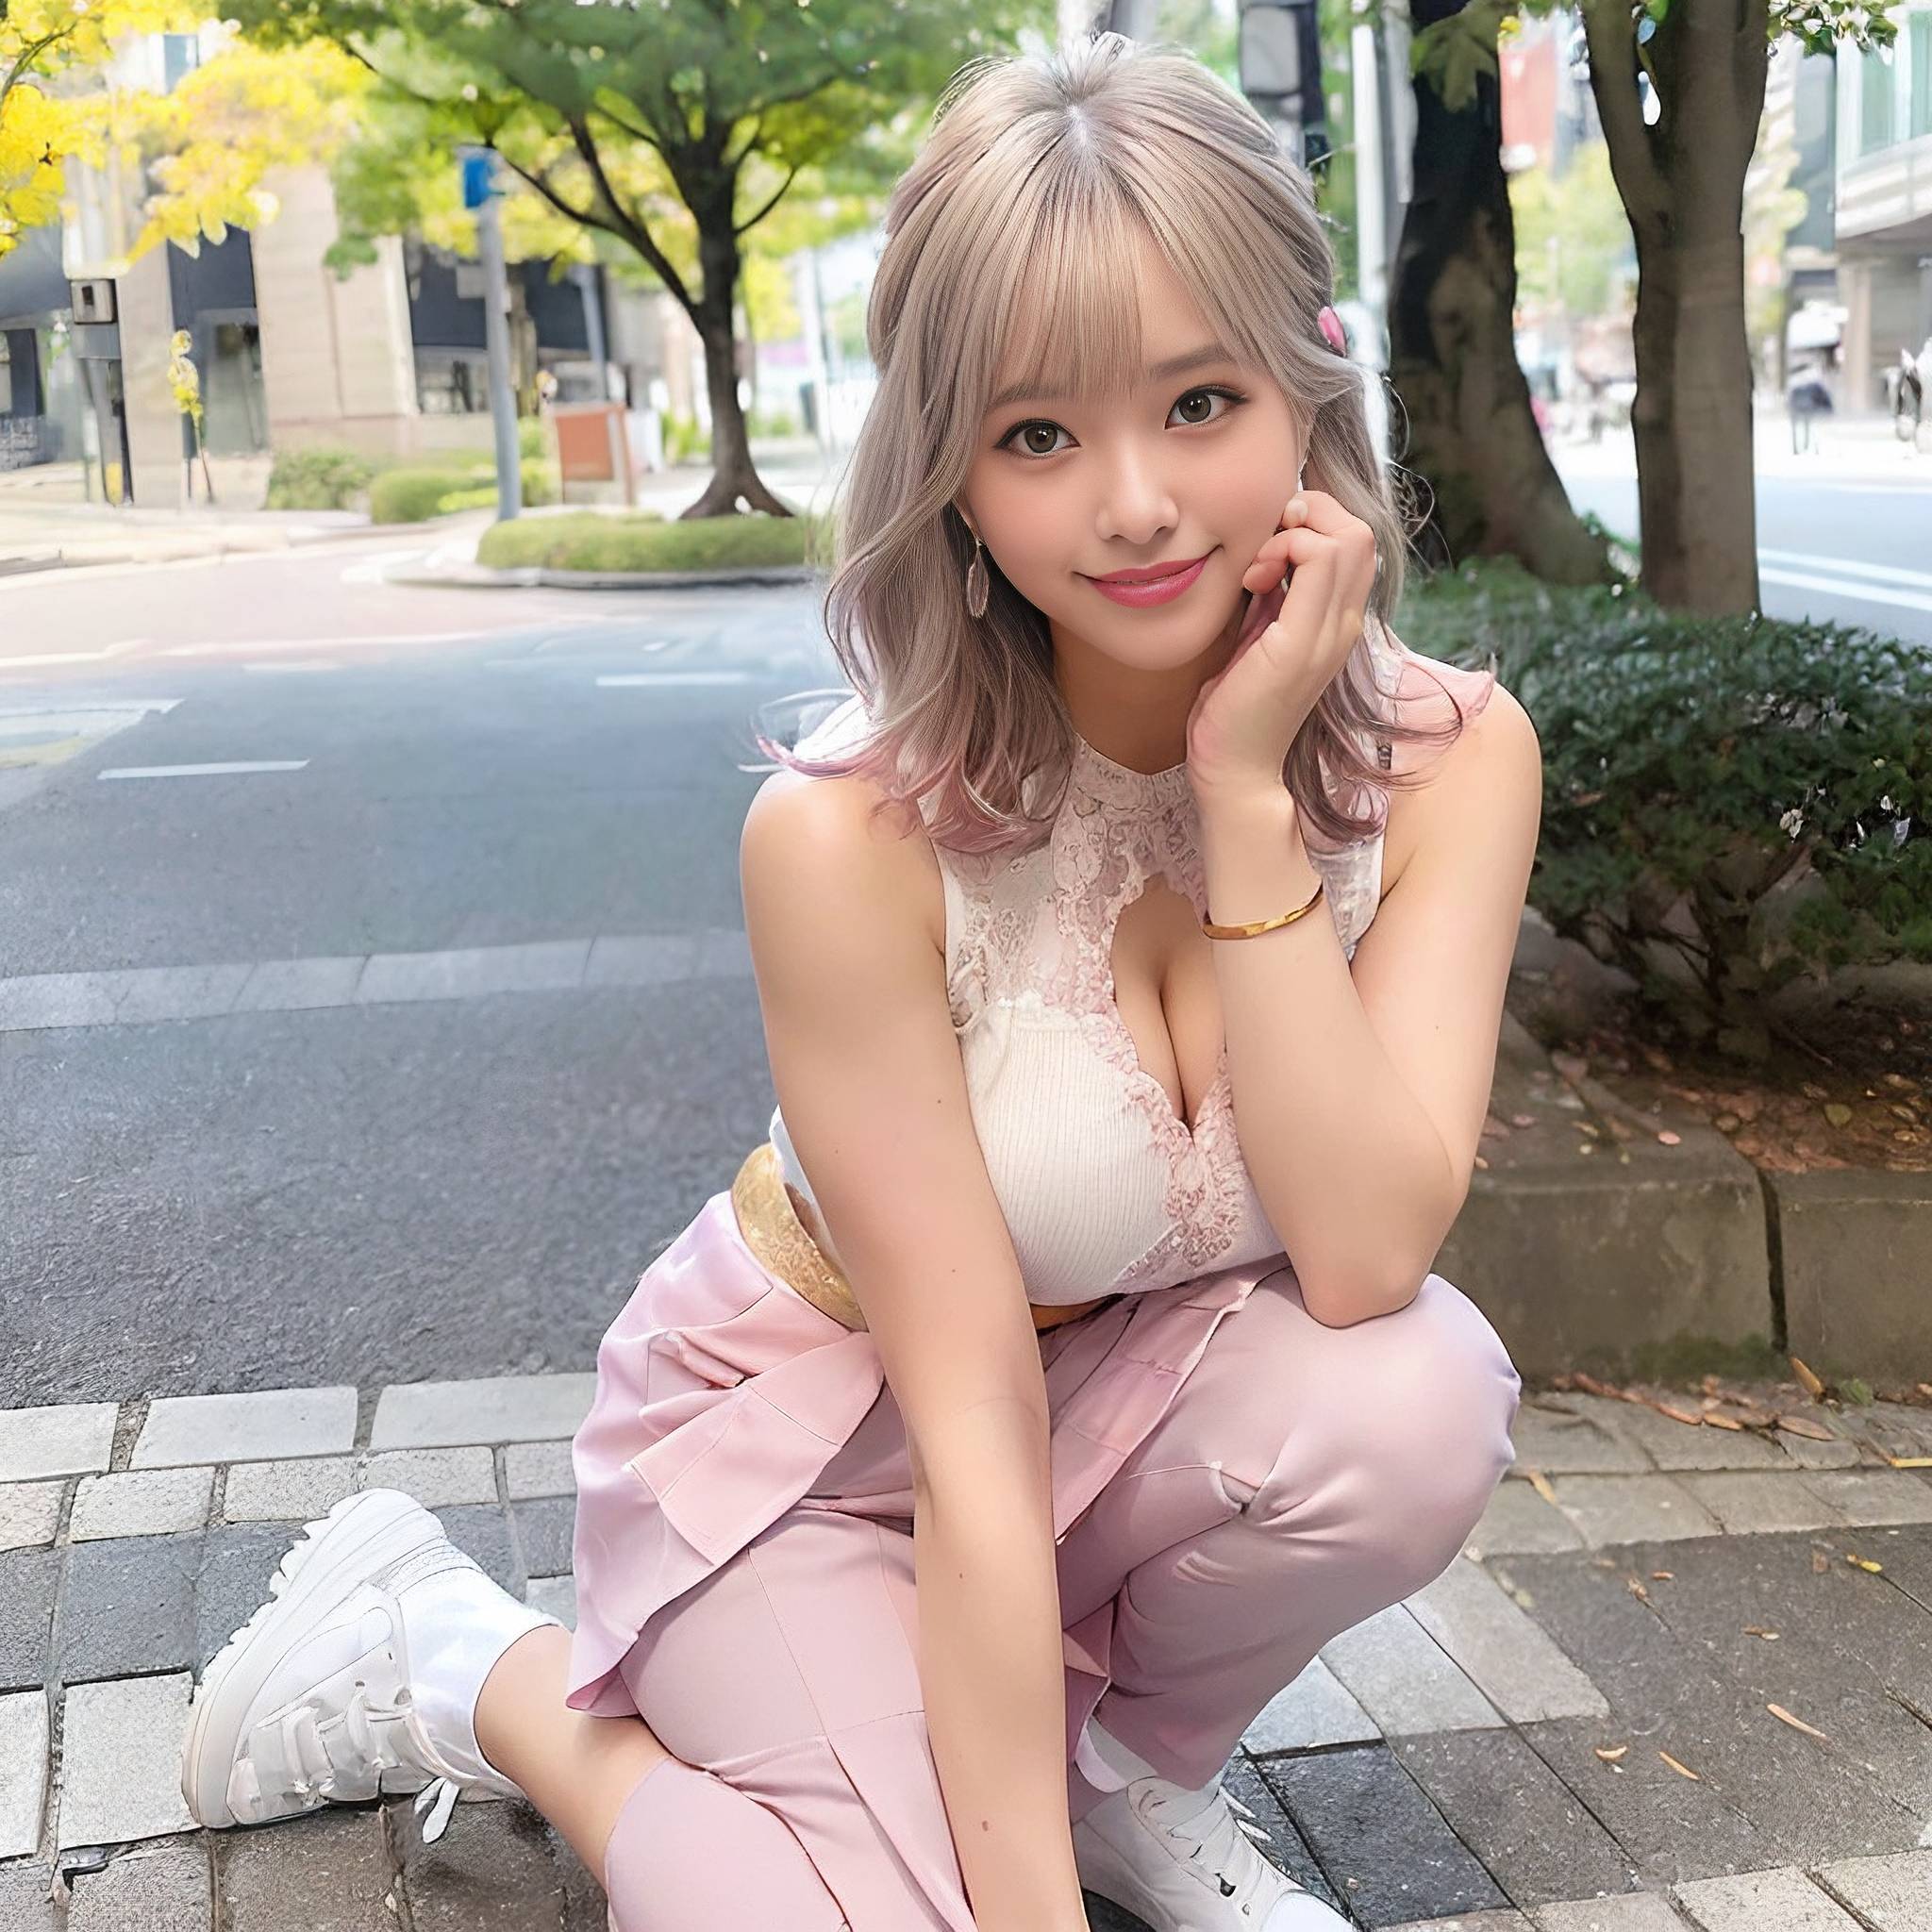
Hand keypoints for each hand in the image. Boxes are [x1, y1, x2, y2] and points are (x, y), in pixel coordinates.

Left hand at [1184, 490, 1377, 800]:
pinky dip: (1282, 550)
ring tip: (1257, 570)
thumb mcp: (1256, 638)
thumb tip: (1264, 554)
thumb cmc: (1235, 709)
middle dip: (1307, 516)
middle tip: (1264, 549)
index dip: (1312, 524)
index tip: (1266, 551)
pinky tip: (1253, 581)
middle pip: (1358, 530)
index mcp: (1336, 622)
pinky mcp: (1303, 641)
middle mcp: (1345, 624)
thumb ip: (1270, 598)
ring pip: (1346, 536)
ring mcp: (1331, 633)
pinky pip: (1317, 559)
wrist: (1235, 770)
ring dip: (1292, 533)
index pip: (1353, 542)